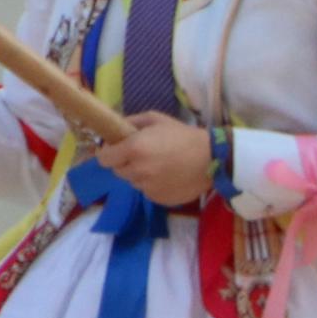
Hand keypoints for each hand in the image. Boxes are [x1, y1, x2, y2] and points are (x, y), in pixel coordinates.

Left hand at [98, 111, 213, 207]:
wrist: (213, 158)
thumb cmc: (183, 135)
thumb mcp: (157, 119)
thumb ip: (131, 122)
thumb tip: (114, 129)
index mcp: (134, 149)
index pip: (104, 159)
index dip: (108, 154)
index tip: (115, 150)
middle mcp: (137, 170)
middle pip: (118, 171)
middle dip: (125, 163)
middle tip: (143, 155)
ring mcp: (148, 187)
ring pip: (133, 182)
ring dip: (140, 174)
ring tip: (160, 165)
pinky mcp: (158, 199)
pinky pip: (147, 192)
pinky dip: (153, 185)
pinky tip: (168, 176)